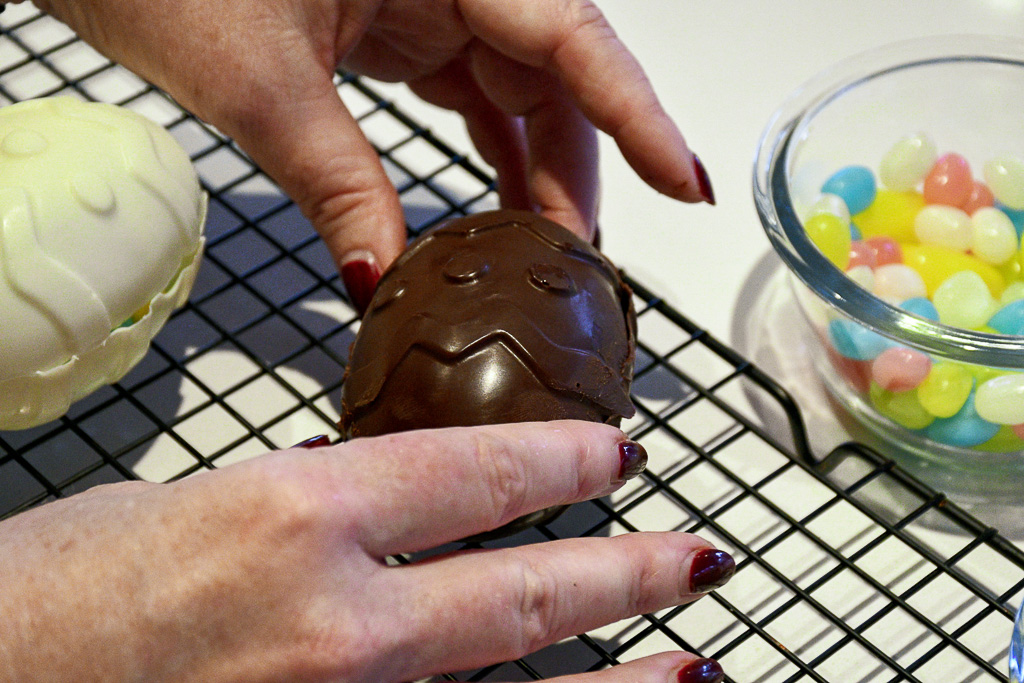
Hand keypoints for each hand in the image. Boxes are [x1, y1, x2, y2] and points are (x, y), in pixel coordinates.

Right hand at [0, 420, 732, 681]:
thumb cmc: (43, 603)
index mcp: (292, 515)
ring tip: (694, 657)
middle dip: (626, 572)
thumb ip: (296, 511)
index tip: (612, 454)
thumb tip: (371, 512)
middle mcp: (333, 617)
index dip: (559, 459)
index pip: (471, 470)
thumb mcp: (179, 510)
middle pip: (523, 590)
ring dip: (622, 679)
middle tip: (692, 555)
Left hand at [31, 0, 713, 311]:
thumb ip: (334, 179)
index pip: (567, 35)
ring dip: (535, 173)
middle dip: (575, 169)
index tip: (685, 181)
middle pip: (556, 73)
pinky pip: (473, 94)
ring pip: (521, 89)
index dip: (635, 114)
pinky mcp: (403, 26)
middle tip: (576, 259)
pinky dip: (489, 157)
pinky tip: (493, 216)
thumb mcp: (258, 79)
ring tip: (538, 255)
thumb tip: (379, 278)